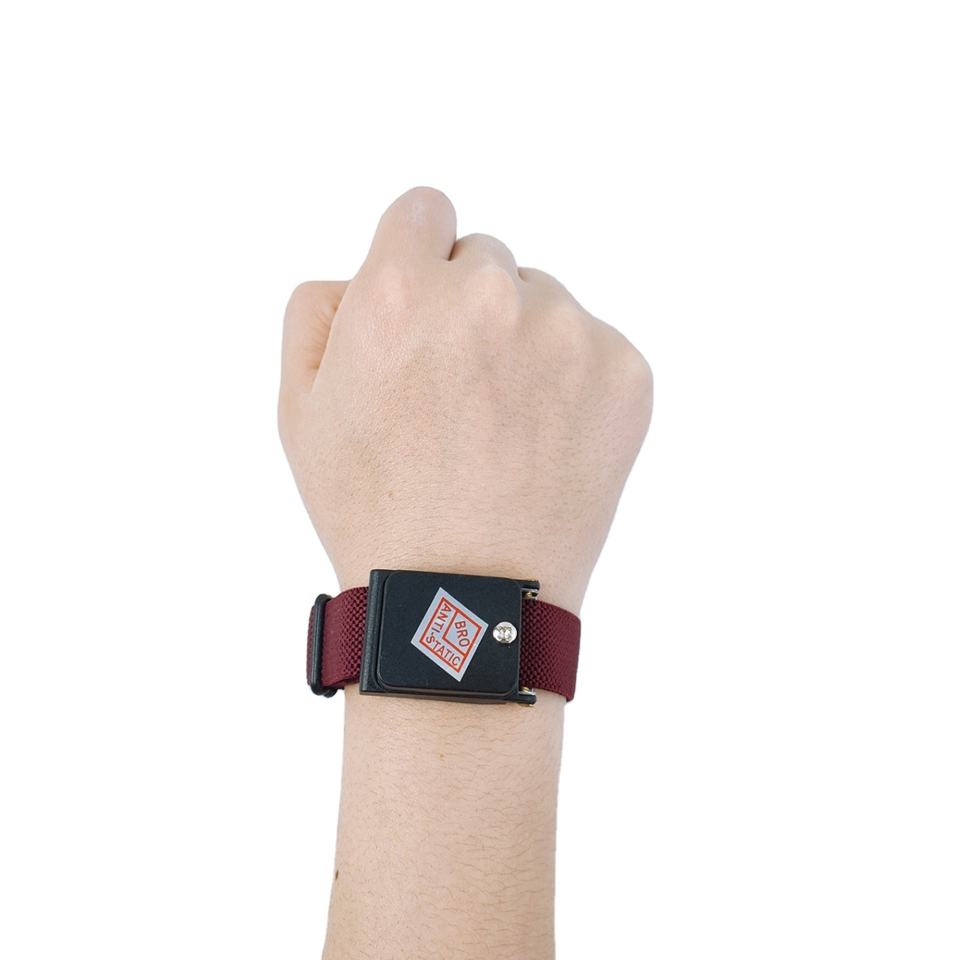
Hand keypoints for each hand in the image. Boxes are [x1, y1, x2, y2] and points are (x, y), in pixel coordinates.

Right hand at [279, 187, 651, 612]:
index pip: (426, 209)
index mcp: (402, 292)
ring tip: (502, 429)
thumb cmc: (372, 507)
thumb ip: (318, 306)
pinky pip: (593, 346)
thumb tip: (367, 267)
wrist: (463, 598)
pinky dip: (573, 382)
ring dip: (524, 343)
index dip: (418, 254)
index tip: (424, 299)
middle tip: (457, 394)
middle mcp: (490, 296)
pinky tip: (544, 442)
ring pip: (544, 303)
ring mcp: (567, 334)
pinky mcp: (626, 373)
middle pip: (487, 259)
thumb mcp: (298, 408)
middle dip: (468, 307)